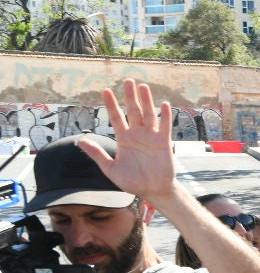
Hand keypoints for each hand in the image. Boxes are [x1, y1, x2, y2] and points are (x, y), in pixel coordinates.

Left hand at [89, 79, 177, 200]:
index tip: (105, 91)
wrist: (153, 191)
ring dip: (146, 101)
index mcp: (123, 139)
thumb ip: (97, 154)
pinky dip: (165, 116)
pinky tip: (164, 104)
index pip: (116, 117)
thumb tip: (80, 141)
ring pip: (148, 114)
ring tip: (143, 87)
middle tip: (128, 81)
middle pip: (133, 111)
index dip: (111, 104)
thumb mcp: (110, 169)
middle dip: (129, 96)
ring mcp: (151, 137)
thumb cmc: (132, 182)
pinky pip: (164, 126)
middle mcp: (137, 135)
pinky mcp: (163, 143)